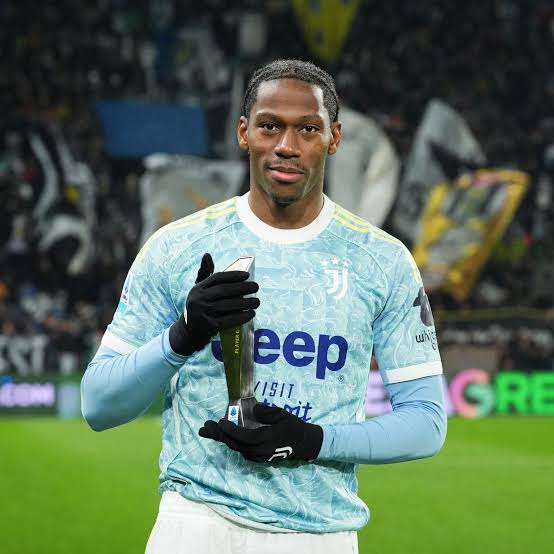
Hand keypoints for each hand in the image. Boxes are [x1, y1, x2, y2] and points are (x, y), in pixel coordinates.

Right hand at [169, 253, 259, 354]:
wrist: (189, 332)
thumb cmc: (199, 307)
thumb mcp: (199, 290)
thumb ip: (205, 273)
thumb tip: (207, 254)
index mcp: (197, 288)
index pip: (218, 278)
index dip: (233, 275)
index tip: (247, 275)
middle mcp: (198, 299)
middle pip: (225, 290)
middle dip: (243, 288)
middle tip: (256, 287)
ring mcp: (203, 313)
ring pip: (229, 305)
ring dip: (246, 303)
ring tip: (257, 301)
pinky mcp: (209, 326)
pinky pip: (230, 320)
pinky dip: (242, 317)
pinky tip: (251, 314)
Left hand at [199, 403, 322, 462]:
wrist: (305, 443)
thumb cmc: (293, 427)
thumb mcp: (282, 415)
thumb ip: (266, 412)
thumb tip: (253, 409)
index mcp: (264, 440)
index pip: (241, 436)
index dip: (229, 430)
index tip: (219, 421)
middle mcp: (258, 451)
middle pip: (234, 443)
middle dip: (218, 435)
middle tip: (203, 428)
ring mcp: (258, 456)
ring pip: (236, 447)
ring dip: (222, 438)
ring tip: (209, 430)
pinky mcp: (258, 457)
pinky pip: (241, 449)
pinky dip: (231, 441)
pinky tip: (224, 434)